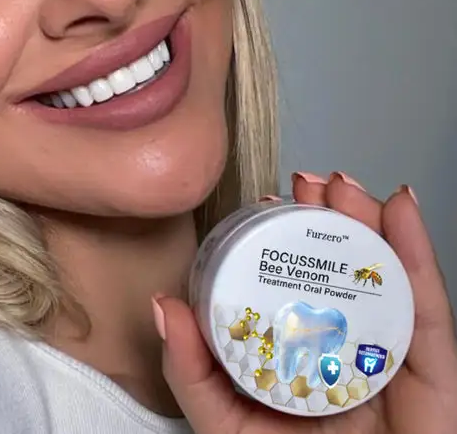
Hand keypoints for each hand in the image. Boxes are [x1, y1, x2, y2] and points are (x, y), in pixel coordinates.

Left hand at [154, 172, 456, 432]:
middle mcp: (346, 354)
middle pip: (344, 276)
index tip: (268, 202)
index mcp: (300, 358)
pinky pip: (431, 317)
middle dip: (331, 221)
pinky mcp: (435, 383)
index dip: (283, 242)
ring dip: (371, 225)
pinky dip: (419, 258)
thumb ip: (191, 371)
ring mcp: (391, 364)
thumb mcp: (226, 422)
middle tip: (311, 182)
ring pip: (386, 283)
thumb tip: (163, 305)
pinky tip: (401, 211)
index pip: (294, 288)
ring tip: (345, 187)